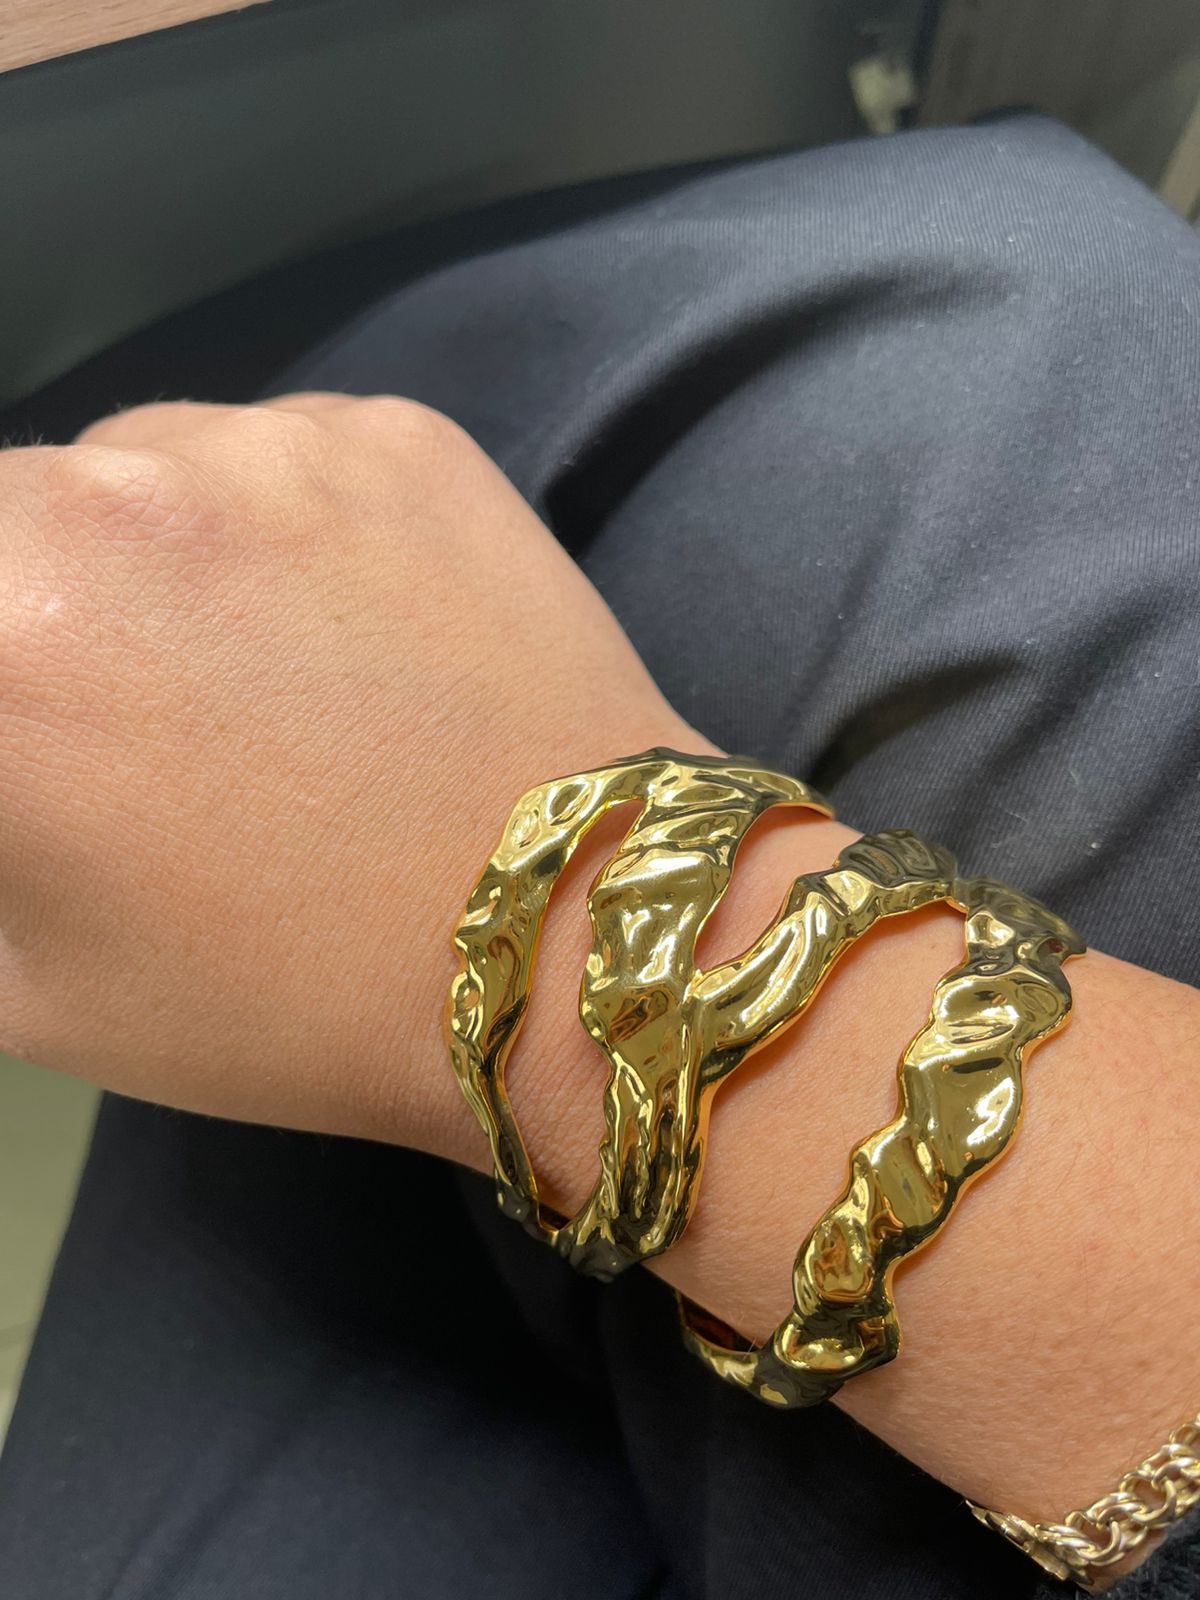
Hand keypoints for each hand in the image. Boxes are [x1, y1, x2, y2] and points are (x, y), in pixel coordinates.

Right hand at [0, 395, 695, 1143]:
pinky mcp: (397, 434)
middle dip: (40, 610)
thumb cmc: (296, 998)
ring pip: (143, 467)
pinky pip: (282, 454)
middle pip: (16, 519)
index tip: (56, 746)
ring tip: (269, 677)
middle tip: (142, 718)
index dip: (14, 701)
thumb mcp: (34, 986)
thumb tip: (21, 770)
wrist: (573, 941)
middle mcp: (111, 496)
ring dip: (158, 551)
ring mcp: (272, 445)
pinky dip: (287, 526)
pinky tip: (359, 632)